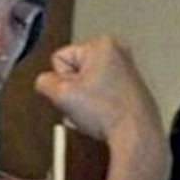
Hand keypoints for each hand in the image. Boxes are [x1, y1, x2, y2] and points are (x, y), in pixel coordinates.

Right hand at [34, 35, 163, 143]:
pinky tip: (104, 117)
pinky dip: (99, 107)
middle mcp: (118, 52)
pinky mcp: (131, 89)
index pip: (58, 59)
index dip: (60, 82)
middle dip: (74, 93)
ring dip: (85, 103)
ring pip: (87, 87)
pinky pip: (102, 96)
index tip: (75, 94)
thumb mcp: (61, 95)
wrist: (136, 135)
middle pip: (74, 72)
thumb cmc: (110, 114)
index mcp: (102, 44)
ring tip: (96, 113)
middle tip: (85, 105)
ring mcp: (127, 71)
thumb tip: (44, 82)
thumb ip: (43, 82)